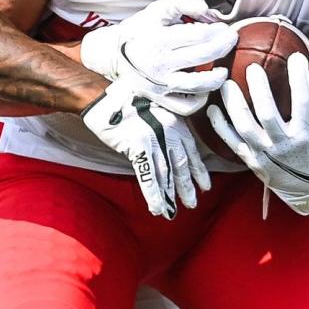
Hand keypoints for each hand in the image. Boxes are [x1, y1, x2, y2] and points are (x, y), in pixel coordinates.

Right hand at [80, 0, 236, 112]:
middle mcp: (159, 65)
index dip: (216, 30)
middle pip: (203, 57)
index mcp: (158, 40)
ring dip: (217, 77)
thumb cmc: (137, 31)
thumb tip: (207, 10)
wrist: (111, 55)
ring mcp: (160, 85)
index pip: (198, 35)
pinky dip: (200, 100)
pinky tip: (205, 89)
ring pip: (198, 86)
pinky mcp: (160, 99)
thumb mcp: (157, 9)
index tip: (223, 27)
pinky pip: (186, 106)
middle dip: (223, 46)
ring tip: (222, 69)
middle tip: (231, 39)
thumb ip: (183, 2)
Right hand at [81, 77, 209, 218]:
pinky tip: (156, 207)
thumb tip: (166, 149)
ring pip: (165, 174)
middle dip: (186, 187)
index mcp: (175, 121)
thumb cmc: (123, 100)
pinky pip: (148, 175)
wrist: (102, 96)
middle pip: (180, 165)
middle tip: (192, 203)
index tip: (205, 186)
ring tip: (172, 213)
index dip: (198, 170)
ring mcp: (154, 139)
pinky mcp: (138, 146)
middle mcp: (169, 131)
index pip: (191, 151)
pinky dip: (153, 194)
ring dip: (169, 196)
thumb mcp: (153, 109)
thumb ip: (163, 128)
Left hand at [206, 55, 308, 215]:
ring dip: (233, 104)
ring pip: (244, 126)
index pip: (303, 102)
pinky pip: (231, 142)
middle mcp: (283, 145)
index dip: (300, 78)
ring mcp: (264, 154)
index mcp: (305, 135)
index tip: (297, 56)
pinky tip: (211, 109)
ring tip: (225, 83)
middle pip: (267, 113)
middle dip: (259, 89)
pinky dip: (220, 126)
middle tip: (253, 67)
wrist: (307, 188)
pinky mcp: (251, 160)